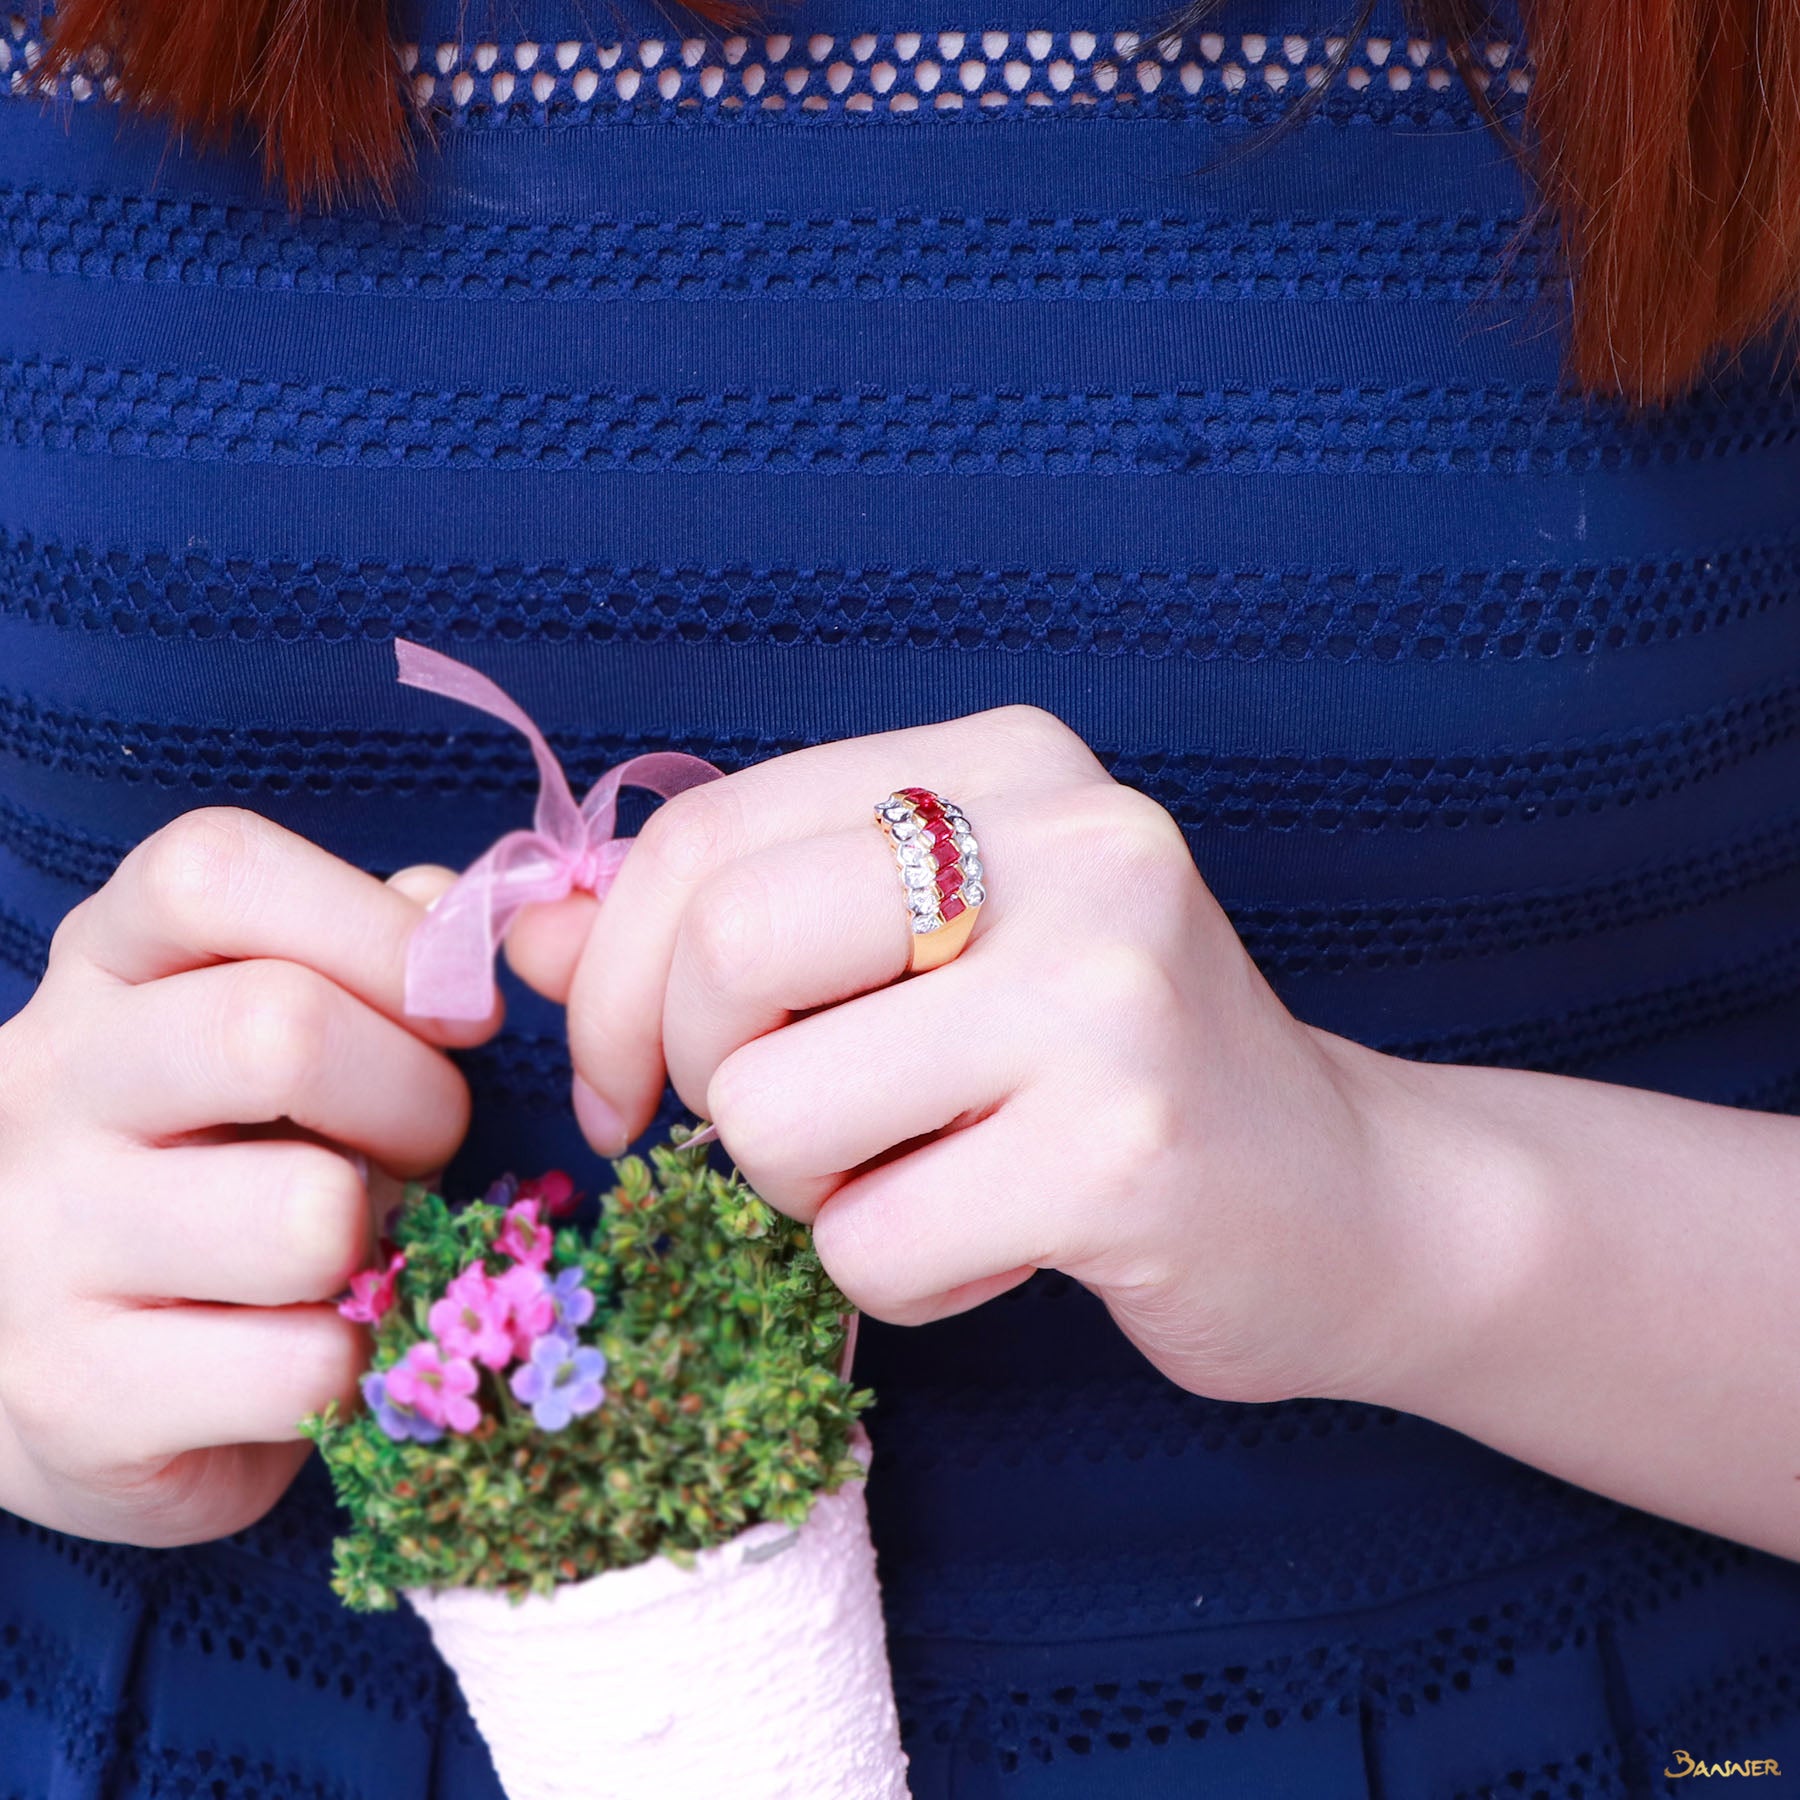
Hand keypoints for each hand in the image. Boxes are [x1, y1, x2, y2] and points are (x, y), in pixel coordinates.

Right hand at [0, 808, 497, 1544]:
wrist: (72, 1380)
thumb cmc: (218, 1164)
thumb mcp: (270, 1031)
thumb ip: (365, 954)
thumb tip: (450, 906)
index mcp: (100, 969)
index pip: (213, 870)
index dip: (376, 928)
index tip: (460, 1009)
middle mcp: (44, 1085)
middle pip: (278, 1030)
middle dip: (416, 1096)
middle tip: (424, 1145)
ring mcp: (37, 1243)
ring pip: (309, 1214)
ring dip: (385, 1241)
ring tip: (355, 1252)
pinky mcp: (74, 1398)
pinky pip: (306, 1364)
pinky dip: (357, 1364)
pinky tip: (308, 1351)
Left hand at [506, 709, 1423, 1407]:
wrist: (1345, 1196)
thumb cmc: (1100, 1070)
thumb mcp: (917, 964)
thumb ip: (723, 929)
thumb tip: (516, 928)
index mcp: (1008, 765)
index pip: (710, 833)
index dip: (612, 975)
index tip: (619, 1080)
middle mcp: (1072, 842)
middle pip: (725, 948)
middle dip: (699, 1077)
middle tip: (780, 1136)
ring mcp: (1107, 991)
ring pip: (771, 1113)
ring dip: (814, 1193)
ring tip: (938, 1174)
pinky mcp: (1121, 1150)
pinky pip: (870, 1246)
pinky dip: (906, 1277)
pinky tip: (1014, 1241)